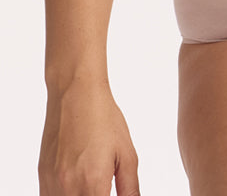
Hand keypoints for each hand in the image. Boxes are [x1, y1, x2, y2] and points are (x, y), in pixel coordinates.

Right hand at [39, 79, 139, 194]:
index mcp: (93, 183)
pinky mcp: (42, 176)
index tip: (111, 194)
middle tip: (102, 188)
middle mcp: (68, 188)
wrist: (75, 94)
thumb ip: (130, 189)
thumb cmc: (104, 119)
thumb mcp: (127, 154)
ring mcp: (51, 184)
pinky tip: (78, 187)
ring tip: (92, 185)